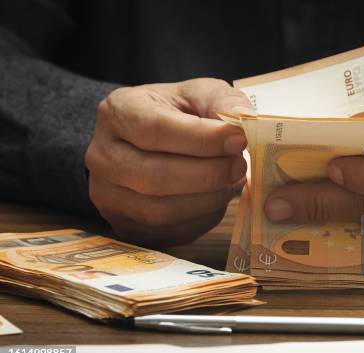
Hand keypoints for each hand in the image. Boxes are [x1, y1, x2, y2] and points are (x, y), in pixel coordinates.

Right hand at [85, 78, 252, 245]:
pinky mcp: (125, 225)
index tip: (238, 140)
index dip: (201, 139)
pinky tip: (217, 197)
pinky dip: (202, 217)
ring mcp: (108, 195)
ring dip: (207, 199)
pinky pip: (168, 231)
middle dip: (208, 174)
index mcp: (117, 112)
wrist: (146, 141)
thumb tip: (245, 118)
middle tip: (241, 165)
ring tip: (232, 181)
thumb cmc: (177, 114)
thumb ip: (222, 100)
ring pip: (160, 210)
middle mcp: (102, 156)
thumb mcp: (198, 94)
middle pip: (155, 176)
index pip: (154, 129)